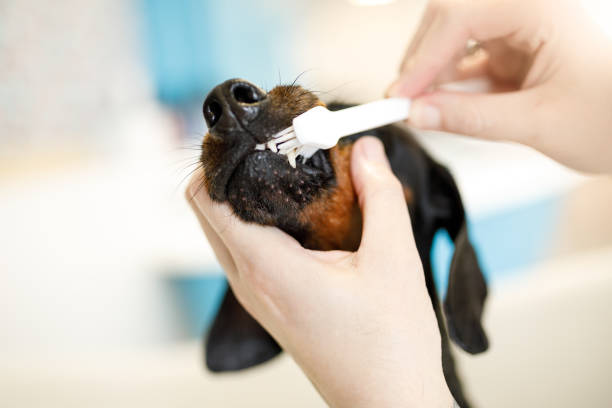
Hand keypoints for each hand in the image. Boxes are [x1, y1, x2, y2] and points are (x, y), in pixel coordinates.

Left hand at [187, 137, 452, 407]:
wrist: (388, 404)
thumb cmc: (390, 346)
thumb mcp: (393, 260)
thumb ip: (379, 195)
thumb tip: (367, 149)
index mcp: (268, 268)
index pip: (207, 200)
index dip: (219, 159)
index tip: (251, 133)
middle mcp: (249, 283)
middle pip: (208, 210)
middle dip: (231, 171)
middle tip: (276, 145)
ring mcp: (256, 297)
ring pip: (225, 231)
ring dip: (245, 197)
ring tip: (291, 174)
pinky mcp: (270, 304)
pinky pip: (245, 251)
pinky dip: (259, 223)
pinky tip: (303, 215)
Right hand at [388, 0, 611, 173]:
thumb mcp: (538, 123)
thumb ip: (472, 118)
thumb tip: (418, 114)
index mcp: (541, 9)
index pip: (461, 16)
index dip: (423, 58)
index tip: (400, 95)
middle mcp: (527, 9)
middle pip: (450, 17)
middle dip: (422, 61)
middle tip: (403, 101)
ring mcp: (519, 28)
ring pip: (453, 37)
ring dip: (433, 73)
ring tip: (419, 107)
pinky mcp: (513, 50)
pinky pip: (467, 59)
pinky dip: (450, 83)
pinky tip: (441, 105)